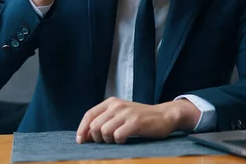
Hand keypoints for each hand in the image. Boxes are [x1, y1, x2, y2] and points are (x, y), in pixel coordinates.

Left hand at [76, 97, 200, 143]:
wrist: (164, 115)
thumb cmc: (140, 118)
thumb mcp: (120, 115)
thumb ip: (103, 121)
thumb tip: (84, 136)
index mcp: (111, 102)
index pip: (89, 115)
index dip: (82, 129)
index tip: (81, 141)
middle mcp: (117, 105)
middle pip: (94, 126)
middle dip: (97, 138)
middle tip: (107, 141)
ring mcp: (127, 113)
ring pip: (104, 132)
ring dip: (108, 140)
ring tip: (118, 139)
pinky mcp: (136, 122)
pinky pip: (118, 136)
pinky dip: (119, 141)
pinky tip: (125, 140)